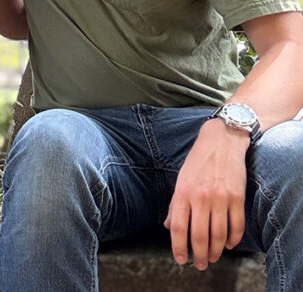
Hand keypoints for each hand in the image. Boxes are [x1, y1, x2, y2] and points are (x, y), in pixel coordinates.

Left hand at [164, 118, 248, 269]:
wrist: (221, 142)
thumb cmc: (198, 162)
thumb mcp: (180, 180)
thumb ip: (175, 205)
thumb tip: (169, 227)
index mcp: (183, 193)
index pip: (179, 228)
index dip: (179, 247)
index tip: (181, 259)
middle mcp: (201, 197)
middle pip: (199, 235)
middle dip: (199, 254)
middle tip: (200, 265)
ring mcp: (220, 198)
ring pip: (219, 234)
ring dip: (216, 250)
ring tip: (213, 257)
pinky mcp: (237, 198)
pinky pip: (237, 226)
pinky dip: (234, 239)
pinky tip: (229, 245)